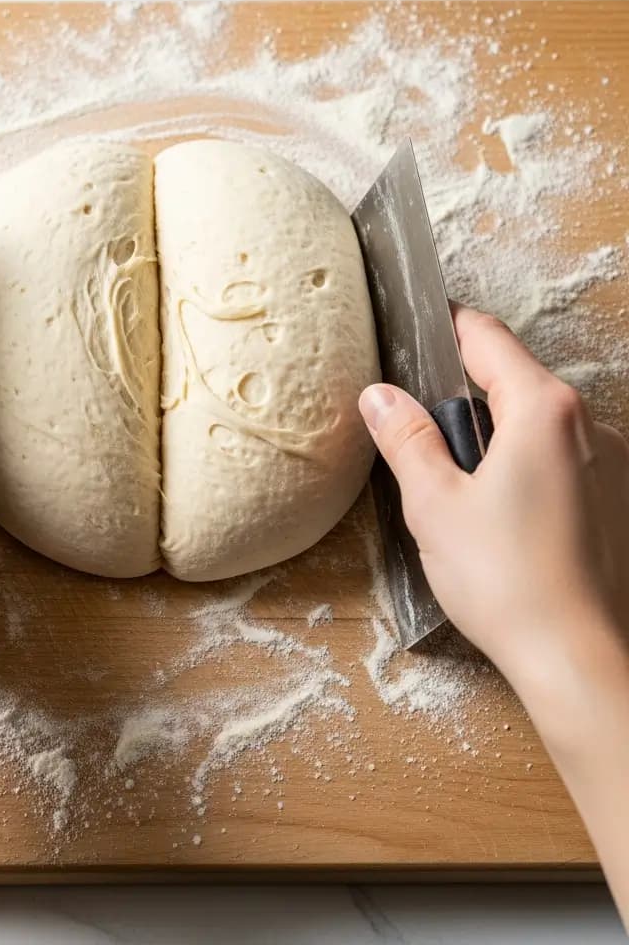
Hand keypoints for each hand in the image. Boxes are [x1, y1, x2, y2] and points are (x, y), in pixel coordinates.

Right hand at [358, 305, 628, 686]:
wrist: (576, 658)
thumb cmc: (508, 582)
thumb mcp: (433, 503)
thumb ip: (406, 439)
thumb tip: (380, 396)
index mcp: (544, 409)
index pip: (486, 337)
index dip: (445, 327)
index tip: (416, 327)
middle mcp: (588, 425)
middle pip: (514, 379)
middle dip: (465, 393)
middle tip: (420, 428)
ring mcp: (609, 463)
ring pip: (537, 423)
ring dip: (496, 435)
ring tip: (457, 488)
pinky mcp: (614, 500)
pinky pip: (559, 460)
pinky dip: (524, 468)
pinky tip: (498, 518)